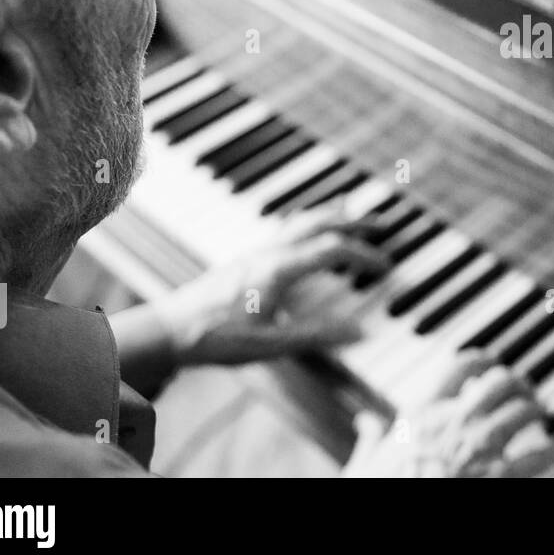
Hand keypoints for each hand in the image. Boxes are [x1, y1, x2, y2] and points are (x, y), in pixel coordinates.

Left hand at [149, 201, 386, 366]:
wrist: (168, 330)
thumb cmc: (214, 337)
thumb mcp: (270, 344)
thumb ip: (317, 337)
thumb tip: (359, 332)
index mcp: (279, 269)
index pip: (333, 250)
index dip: (364, 255)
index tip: (385, 265)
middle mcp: (269, 253)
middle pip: (318, 224)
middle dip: (352, 221)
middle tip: (379, 222)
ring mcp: (255, 253)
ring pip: (300, 222)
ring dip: (329, 216)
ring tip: (349, 210)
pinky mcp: (245, 260)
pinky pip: (284, 230)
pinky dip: (306, 224)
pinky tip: (305, 232)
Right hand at [342, 352, 553, 476]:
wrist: (384, 516)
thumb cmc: (376, 491)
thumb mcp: (364, 464)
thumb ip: (370, 439)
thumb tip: (366, 423)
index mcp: (421, 413)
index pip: (459, 367)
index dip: (481, 360)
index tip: (492, 362)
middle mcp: (454, 422)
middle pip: (497, 384)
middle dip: (516, 384)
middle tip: (526, 389)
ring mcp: (478, 448)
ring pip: (521, 413)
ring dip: (536, 410)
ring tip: (543, 413)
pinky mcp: (499, 476)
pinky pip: (539, 455)